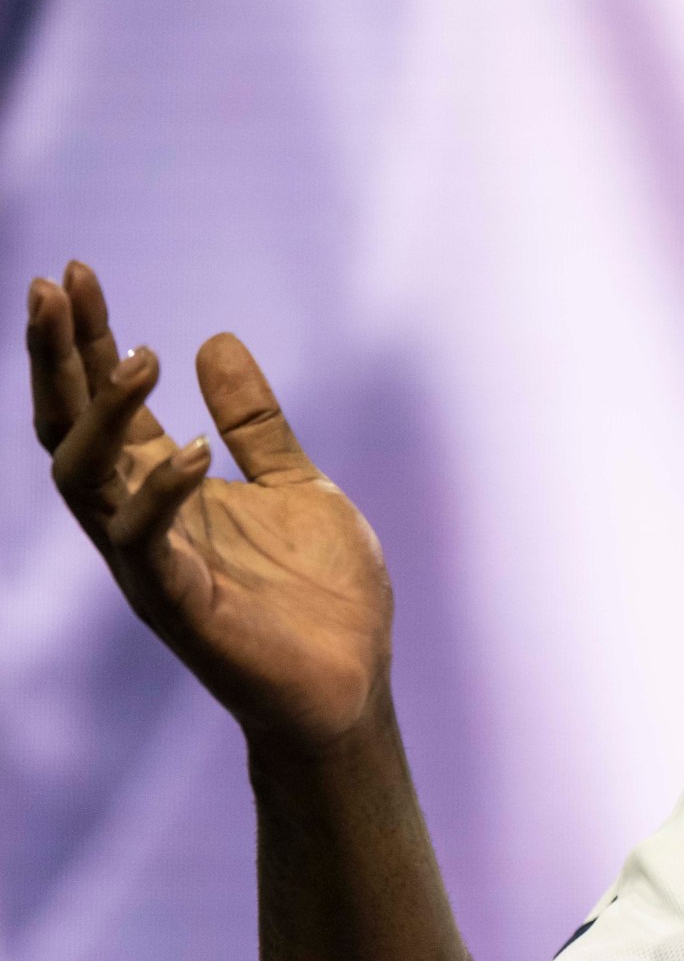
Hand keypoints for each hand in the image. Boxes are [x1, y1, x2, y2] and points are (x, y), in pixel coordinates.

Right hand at [26, 262, 392, 747]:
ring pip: (81, 479)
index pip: (102, 402)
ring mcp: (152, 565)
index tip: (73, 272)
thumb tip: (215, 340)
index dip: (82, 338)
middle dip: (55, 355)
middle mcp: (141, 520)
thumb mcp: (299, 486)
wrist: (353, 688)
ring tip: (136, 353)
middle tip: (53, 284)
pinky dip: (161, 494)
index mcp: (165, 488)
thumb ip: (256, 422)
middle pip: (67, 427)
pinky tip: (191, 452)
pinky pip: (143, 544)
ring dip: (99, 413)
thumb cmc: (324, 598)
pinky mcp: (180, 607)